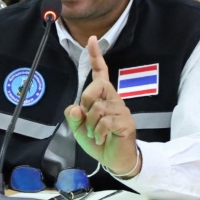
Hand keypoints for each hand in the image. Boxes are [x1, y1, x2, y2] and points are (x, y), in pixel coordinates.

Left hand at [64, 36, 139, 176]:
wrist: (116, 160)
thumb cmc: (98, 140)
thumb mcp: (80, 129)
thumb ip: (74, 117)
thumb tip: (74, 108)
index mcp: (102, 96)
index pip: (100, 72)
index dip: (96, 56)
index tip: (92, 39)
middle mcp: (113, 99)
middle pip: (97, 86)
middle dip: (87, 100)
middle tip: (87, 118)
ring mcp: (121, 110)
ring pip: (98, 108)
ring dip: (91, 125)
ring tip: (96, 134)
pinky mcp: (126, 123)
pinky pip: (105, 122)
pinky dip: (98, 132)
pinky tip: (101, 139)